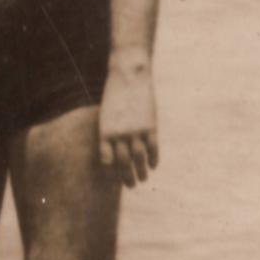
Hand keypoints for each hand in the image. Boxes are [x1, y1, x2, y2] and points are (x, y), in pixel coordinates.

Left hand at [98, 67, 157, 187]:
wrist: (128, 75)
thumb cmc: (115, 95)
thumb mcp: (106, 115)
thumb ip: (110, 133)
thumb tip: (115, 151)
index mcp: (105, 132)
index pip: (107, 160)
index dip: (111, 172)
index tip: (114, 180)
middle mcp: (119, 134)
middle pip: (123, 163)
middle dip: (127, 177)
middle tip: (131, 185)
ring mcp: (136, 131)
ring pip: (139, 159)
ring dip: (141, 172)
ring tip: (143, 179)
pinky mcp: (150, 126)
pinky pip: (153, 148)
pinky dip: (154, 159)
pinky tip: (153, 166)